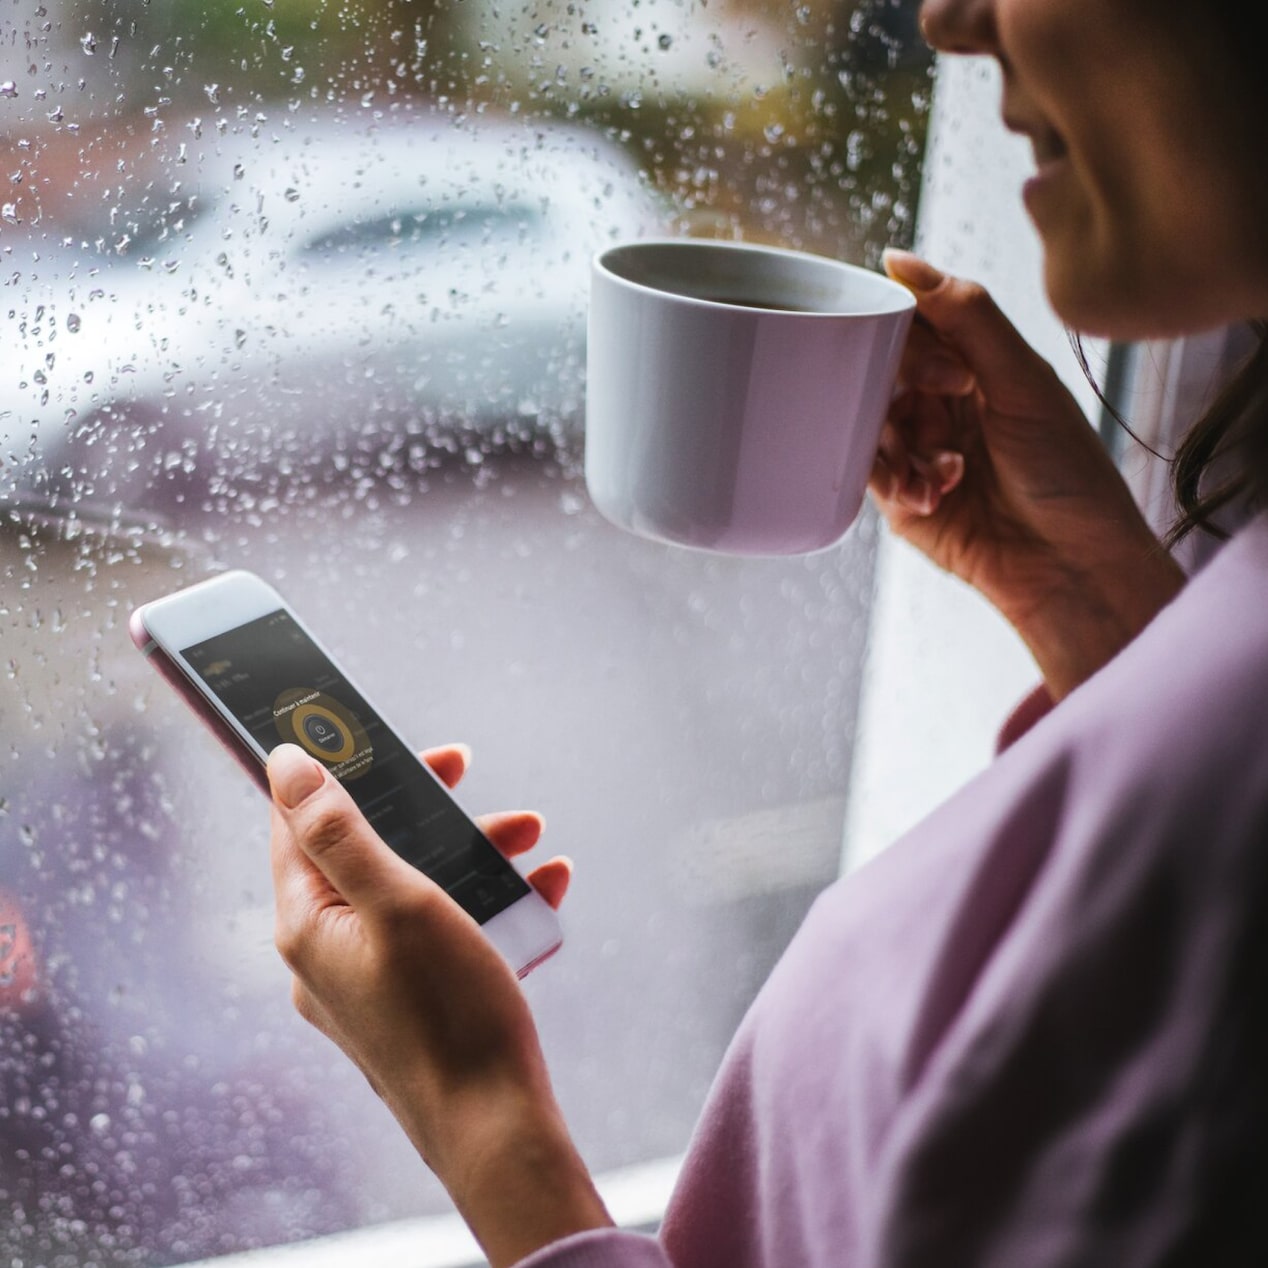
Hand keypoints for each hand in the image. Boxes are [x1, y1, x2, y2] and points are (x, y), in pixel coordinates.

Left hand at [268, 742, 610, 1265]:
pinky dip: (484, 902)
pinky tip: (542, 888)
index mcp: (308, 922)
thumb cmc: (448, 1014)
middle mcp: (327, 950)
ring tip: (530, 836)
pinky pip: (441, 931)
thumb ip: (340, 831)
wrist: (497, 1128)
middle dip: (422, 807)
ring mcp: (369, 979)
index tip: (372, 733)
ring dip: (467, 851)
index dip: (332, 768)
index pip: (296, 821)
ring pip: (411, 887)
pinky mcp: (410, 1000)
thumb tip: (285, 762)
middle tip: (461, 769)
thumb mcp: (399, 902)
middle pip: (364, 849)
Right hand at [870, 250, 1185, 698]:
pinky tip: (938, 494)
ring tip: (939, 468)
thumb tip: (899, 260)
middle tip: (939, 409)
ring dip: (897, 442)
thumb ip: (967, 316)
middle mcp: (940, 405)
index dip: (909, 336)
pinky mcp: (900, 501)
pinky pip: (869, 474)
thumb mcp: (1023, 381)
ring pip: (868, 424)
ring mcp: (918, 452)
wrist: (1070, 566)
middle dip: (899, 391)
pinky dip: (898, 480)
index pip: (913, 325)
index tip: (941, 367)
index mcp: (974, 367)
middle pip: (880, 372)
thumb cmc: (1066, 474)